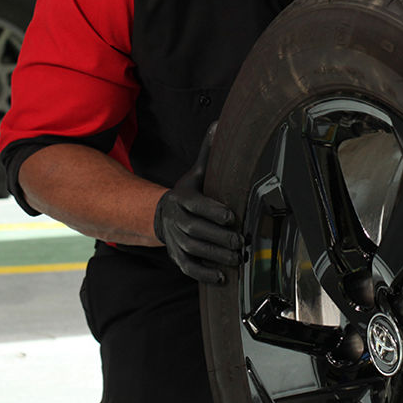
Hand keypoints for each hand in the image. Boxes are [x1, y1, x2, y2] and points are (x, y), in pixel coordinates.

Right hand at [153, 123, 242, 283]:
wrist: (162, 215)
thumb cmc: (187, 194)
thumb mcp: (196, 174)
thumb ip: (207, 153)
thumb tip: (218, 125)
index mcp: (182, 198)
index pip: (198, 206)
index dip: (213, 212)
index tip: (230, 217)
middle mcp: (177, 220)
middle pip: (197, 231)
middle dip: (219, 238)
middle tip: (240, 242)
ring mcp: (175, 240)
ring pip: (194, 250)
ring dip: (216, 256)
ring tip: (236, 258)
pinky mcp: (177, 256)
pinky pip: (189, 268)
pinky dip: (205, 274)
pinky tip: (221, 277)